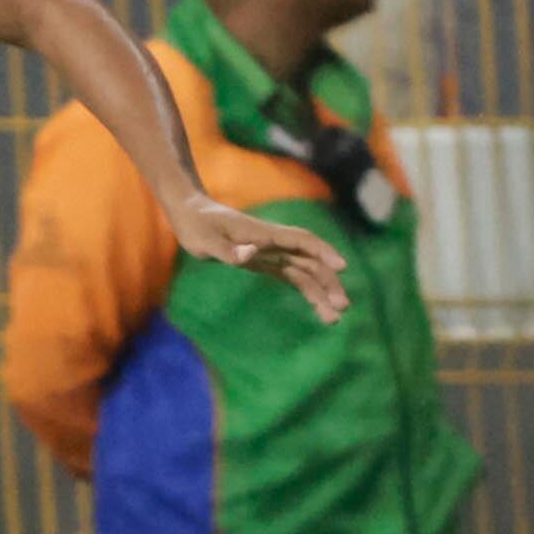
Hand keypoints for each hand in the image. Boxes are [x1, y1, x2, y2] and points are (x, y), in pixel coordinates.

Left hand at [172, 194, 347, 322]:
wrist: (191, 215)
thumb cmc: (197, 226)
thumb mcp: (205, 241)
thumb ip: (228, 250)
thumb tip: (249, 255)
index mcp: (265, 234)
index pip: (302, 241)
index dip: (323, 252)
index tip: (342, 267)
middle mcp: (274, 243)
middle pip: (310, 261)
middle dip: (328, 282)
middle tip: (342, 306)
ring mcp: (271, 252)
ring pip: (304, 272)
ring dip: (320, 292)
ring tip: (334, 318)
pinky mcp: (265, 261)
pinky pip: (292, 276)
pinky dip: (306, 290)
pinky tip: (319, 307)